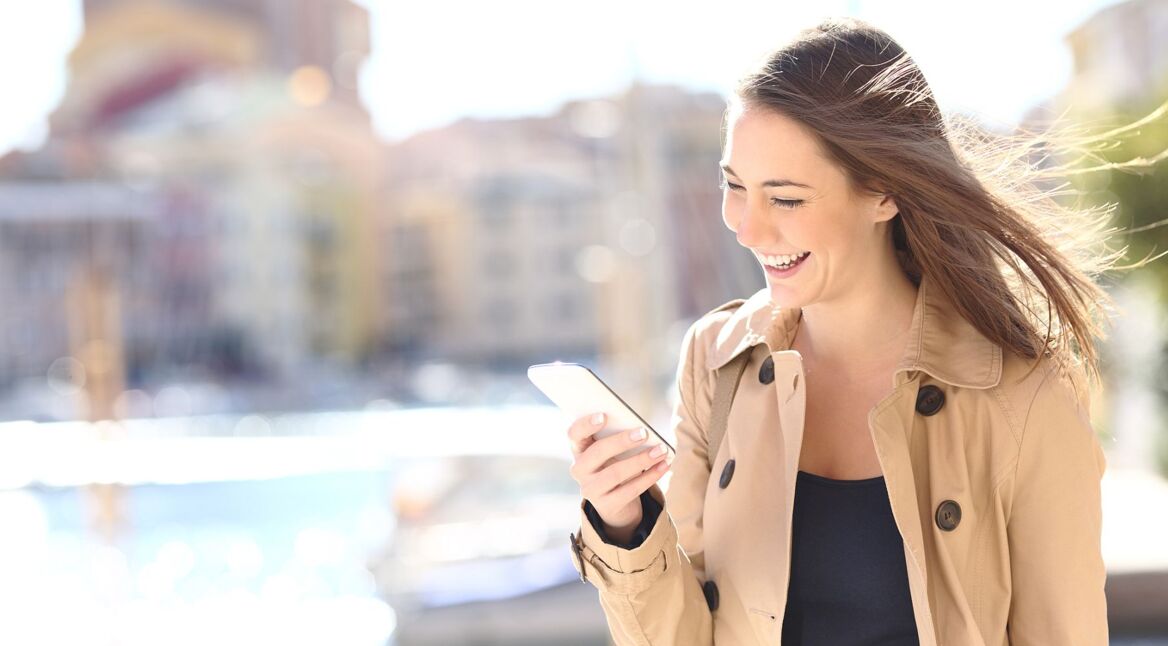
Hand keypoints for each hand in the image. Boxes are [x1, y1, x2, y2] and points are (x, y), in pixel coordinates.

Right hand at [567, 412, 671, 535]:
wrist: (615, 502)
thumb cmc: (614, 464)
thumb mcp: (611, 451)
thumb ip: (617, 437)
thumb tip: (641, 428)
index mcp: (579, 449)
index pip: (574, 434)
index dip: (586, 425)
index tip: (604, 416)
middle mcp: (580, 469)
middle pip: (597, 452)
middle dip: (622, 441)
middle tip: (644, 433)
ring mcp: (590, 489)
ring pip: (615, 473)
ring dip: (641, 460)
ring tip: (661, 450)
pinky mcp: (607, 505)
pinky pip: (630, 490)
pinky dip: (650, 476)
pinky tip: (663, 465)